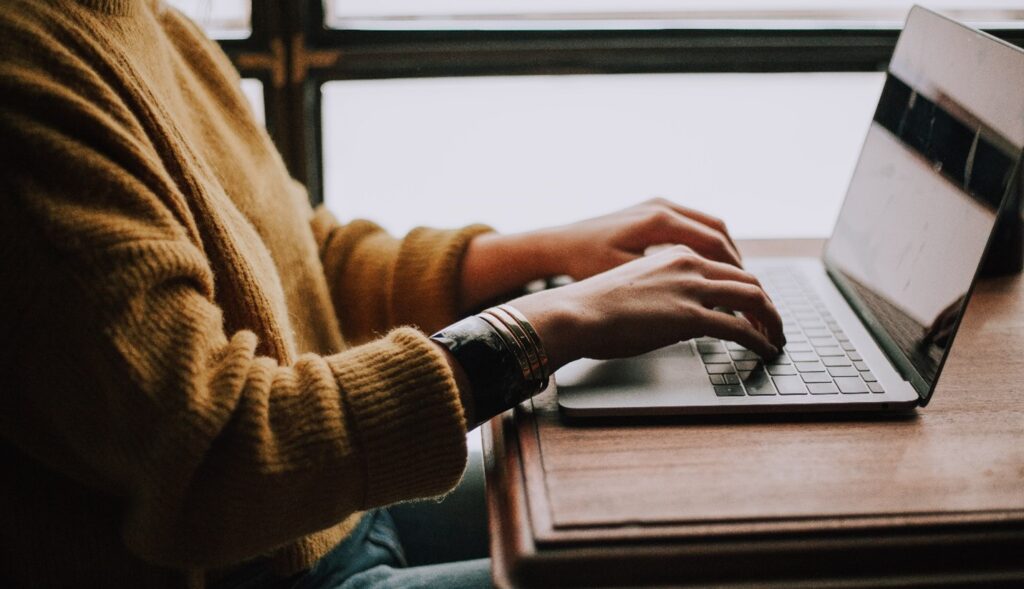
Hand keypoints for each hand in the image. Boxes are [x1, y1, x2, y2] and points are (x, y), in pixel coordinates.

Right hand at [509, 246, 784, 370]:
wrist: (575, 312)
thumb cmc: (593, 306)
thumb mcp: (635, 287)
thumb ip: (663, 292)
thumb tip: (678, 317)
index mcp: (675, 254)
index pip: (726, 266)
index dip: (747, 288)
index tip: (754, 307)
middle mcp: (688, 264)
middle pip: (748, 279)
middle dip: (767, 304)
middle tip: (774, 324)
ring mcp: (691, 288)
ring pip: (752, 298)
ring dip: (771, 320)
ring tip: (776, 338)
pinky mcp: (690, 316)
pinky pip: (740, 327)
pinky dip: (760, 339)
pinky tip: (765, 350)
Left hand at [539, 197, 741, 279]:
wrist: (558, 244)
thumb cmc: (586, 264)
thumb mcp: (627, 278)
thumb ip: (666, 285)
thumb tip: (706, 301)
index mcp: (659, 221)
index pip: (714, 243)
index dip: (735, 271)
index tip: (746, 294)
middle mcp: (662, 206)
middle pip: (718, 231)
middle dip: (736, 262)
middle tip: (749, 289)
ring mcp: (658, 205)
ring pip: (708, 225)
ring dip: (724, 252)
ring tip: (734, 280)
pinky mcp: (652, 210)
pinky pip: (692, 224)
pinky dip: (707, 245)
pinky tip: (709, 267)